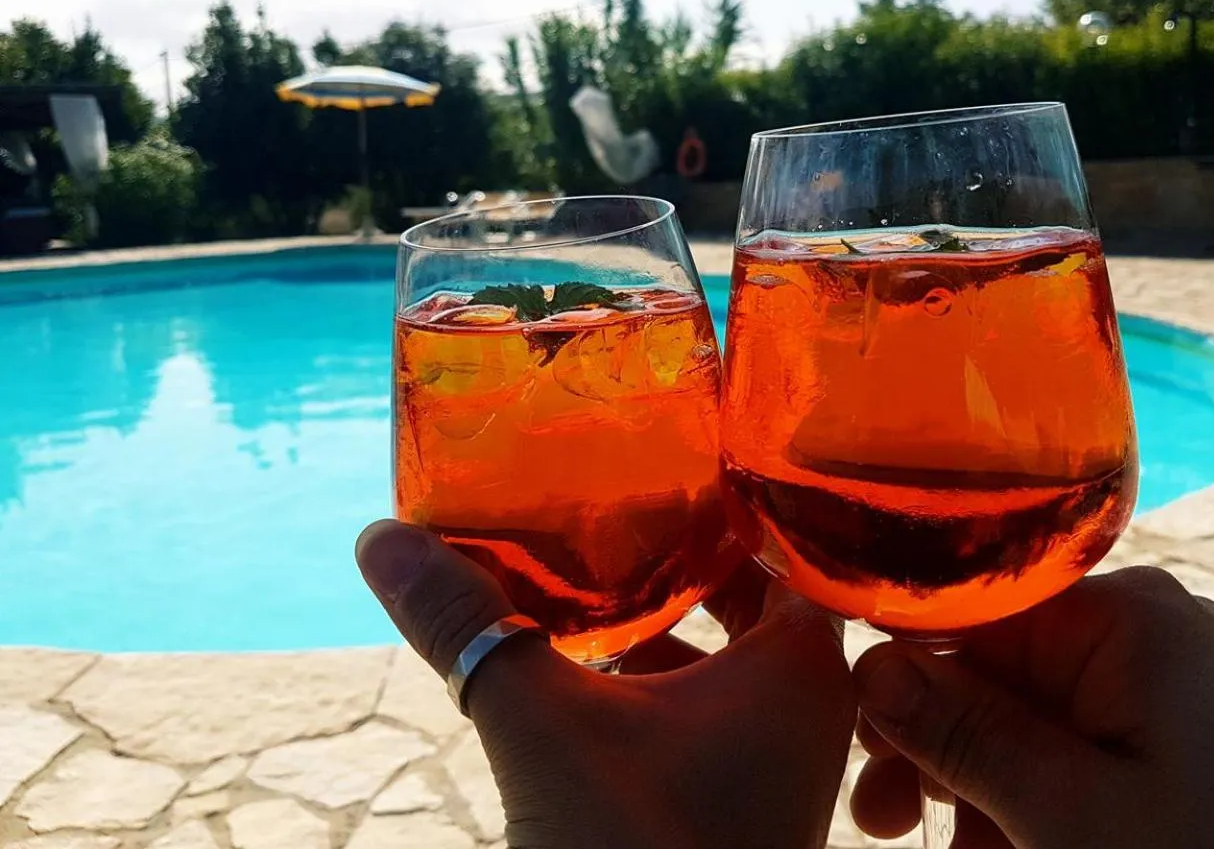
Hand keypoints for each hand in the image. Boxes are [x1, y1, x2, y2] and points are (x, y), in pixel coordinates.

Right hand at [356, 519, 854, 848]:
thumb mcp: (539, 723)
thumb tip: (381, 536)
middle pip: (753, 585)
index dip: (738, 486)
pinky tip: (593, 658)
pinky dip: (661, 672)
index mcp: (802, 665)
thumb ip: (466, 624)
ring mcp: (780, 755)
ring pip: (730, 649)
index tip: (680, 440)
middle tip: (624, 487)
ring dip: (670, 611)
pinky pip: (711, 701)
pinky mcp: (743, 794)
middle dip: (688, 544)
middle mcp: (810, 704)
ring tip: (598, 556)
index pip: (791, 536)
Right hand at [850, 566, 1213, 848]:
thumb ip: (966, 736)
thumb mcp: (1076, 813)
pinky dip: (1039, 801)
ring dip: (980, 789)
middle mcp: (1139, 631)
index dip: (891, 665)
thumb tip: (867, 667)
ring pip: (1032, 721)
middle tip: (878, 819)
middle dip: (931, 744)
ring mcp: (1166, 684)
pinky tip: (1013, 847)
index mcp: (1115, 617)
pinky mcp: (1188, 735)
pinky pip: (1084, 752)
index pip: (963, 607)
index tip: (839, 729)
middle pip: (992, 670)